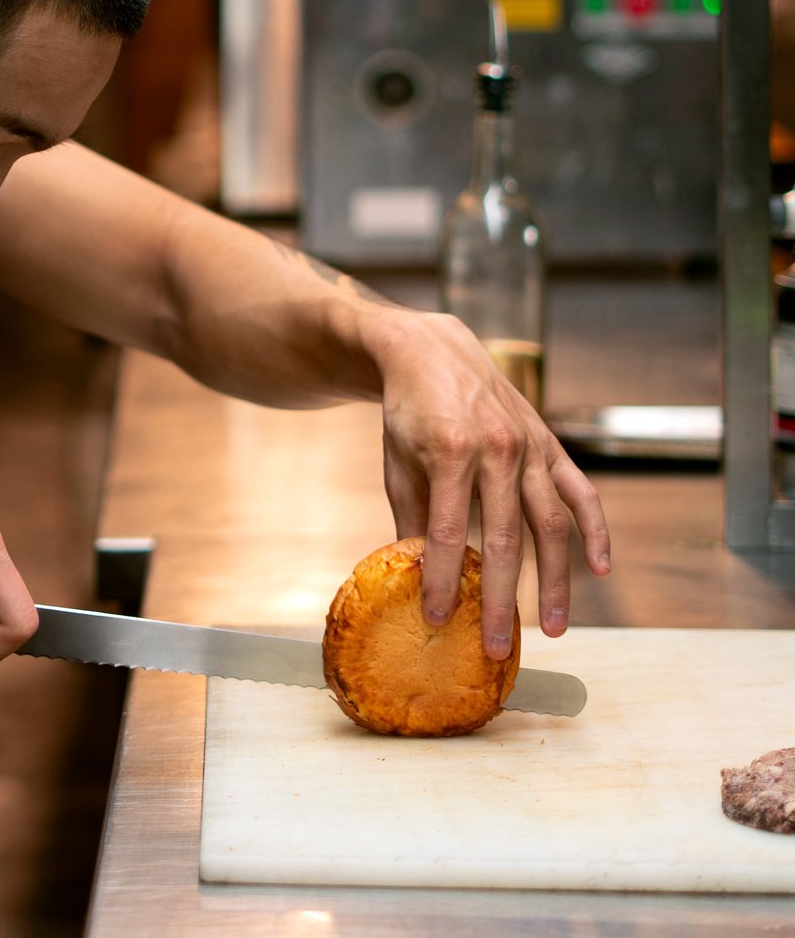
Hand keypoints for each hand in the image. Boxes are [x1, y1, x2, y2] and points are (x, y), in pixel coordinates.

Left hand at [368, 312, 610, 659]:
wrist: (432, 351)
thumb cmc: (408, 413)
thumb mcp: (397, 463)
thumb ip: (410, 518)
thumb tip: (415, 576)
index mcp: (450, 451)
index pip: (446, 531)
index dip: (442, 579)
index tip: (439, 619)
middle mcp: (497, 449)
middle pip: (505, 537)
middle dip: (500, 597)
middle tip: (498, 646)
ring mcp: (530, 446)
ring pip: (550, 523)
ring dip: (554, 580)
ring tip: (551, 628)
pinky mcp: (550, 444)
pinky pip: (581, 492)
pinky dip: (595, 530)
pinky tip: (600, 569)